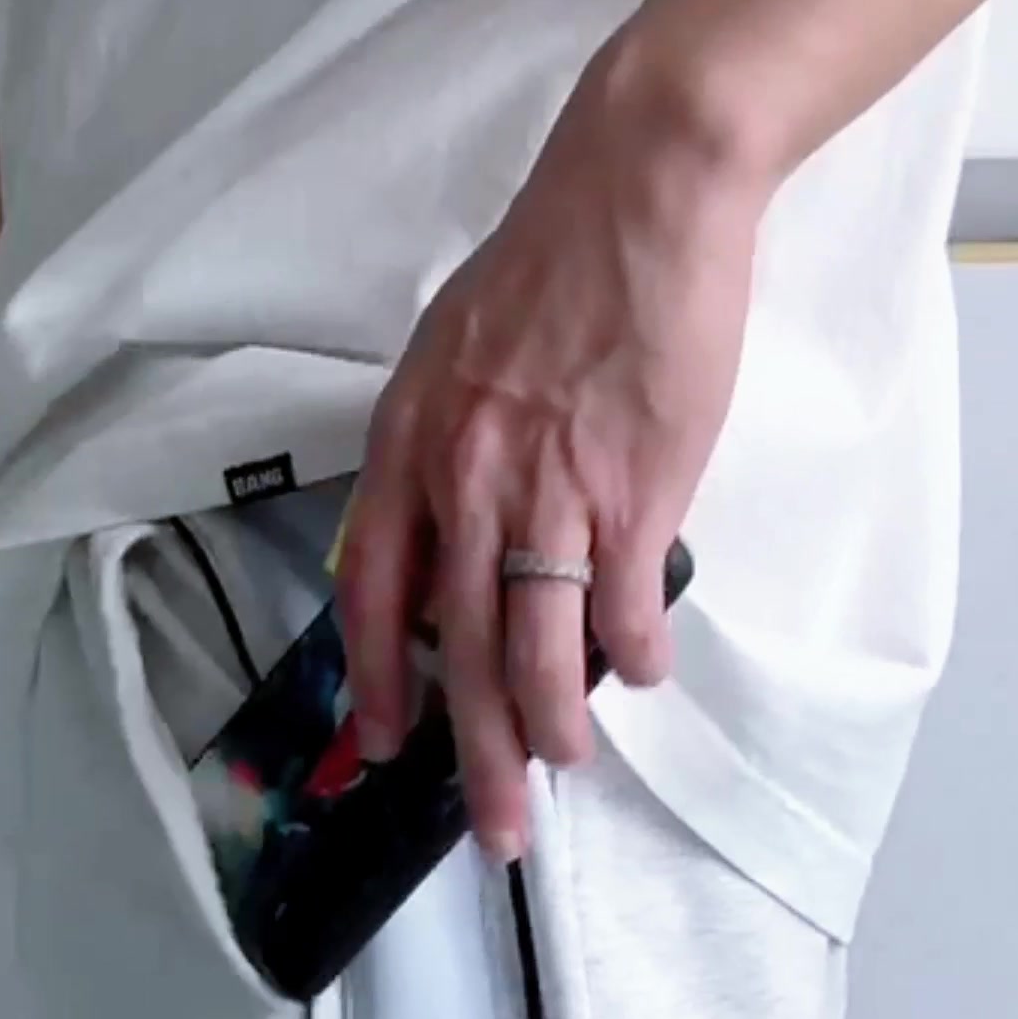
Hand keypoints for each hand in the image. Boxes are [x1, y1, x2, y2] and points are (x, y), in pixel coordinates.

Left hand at [333, 84, 771, 860]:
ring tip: (567, 764)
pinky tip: (644, 673)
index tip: (387, 738)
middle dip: (475, 751)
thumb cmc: (557, 264)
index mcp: (413, 441)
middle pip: (459, 646)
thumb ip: (449, 446)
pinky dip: (636, 652)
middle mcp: (466, 477)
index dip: (379, 676)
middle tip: (495, 823)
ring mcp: (550, 488)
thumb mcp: (459, 353)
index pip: (373, 587)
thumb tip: (460, 533)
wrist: (640, 195)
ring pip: (539, 645)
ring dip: (554, 724)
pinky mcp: (635, 488)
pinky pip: (625, 604)